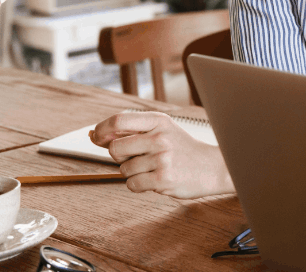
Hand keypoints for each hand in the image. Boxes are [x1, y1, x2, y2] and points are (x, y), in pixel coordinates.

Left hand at [89, 111, 233, 198]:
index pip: (119, 120)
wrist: (212, 167)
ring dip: (132, 173)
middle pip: (115, 148)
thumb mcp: (161, 131)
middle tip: (135, 157)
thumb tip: (93, 134)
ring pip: (123, 170)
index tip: (97, 137)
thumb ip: (130, 132)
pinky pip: (132, 185)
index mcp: (159, 121)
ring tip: (152, 168)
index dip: (102, 129)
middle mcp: (160, 137)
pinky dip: (138, 185)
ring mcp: (162, 159)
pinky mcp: (163, 179)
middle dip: (118, 157)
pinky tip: (154, 179)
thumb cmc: (182, 149)